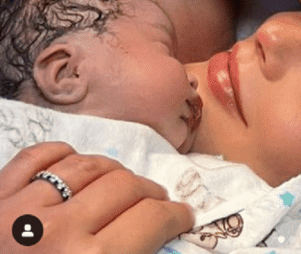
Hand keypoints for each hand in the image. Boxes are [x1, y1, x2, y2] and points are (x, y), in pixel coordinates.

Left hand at [0, 142, 192, 253]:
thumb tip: (154, 245)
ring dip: (113, 170)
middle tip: (158, 202)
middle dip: (151, 192)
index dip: (175, 215)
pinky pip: (36, 157)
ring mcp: (20, 208)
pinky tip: (74, 161)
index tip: (184, 217)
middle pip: (125, 186)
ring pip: (86, 165)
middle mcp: (59, 231)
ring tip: (122, 183)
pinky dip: (61, 153)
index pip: (150, 220)